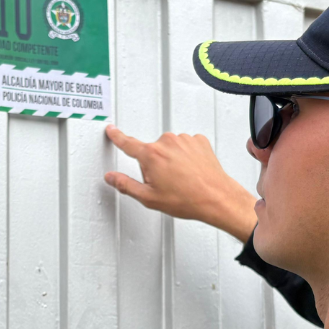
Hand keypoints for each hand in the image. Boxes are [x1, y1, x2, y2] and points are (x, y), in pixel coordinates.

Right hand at [104, 125, 257, 241]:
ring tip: (181, 178)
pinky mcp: (199, 141)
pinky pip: (186, 146)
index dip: (117, 136)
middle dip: (154, 164)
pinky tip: (190, 170)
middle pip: (152, 150)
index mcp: (151, 155)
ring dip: (172, 160)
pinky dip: (186, 156)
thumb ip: (126, 185)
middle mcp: (167, 142)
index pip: (127, 143)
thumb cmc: (187, 199)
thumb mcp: (149, 198)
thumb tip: (112, 177)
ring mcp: (184, 140)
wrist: (216, 198)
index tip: (112, 130)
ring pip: (169, 148)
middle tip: (165, 182)